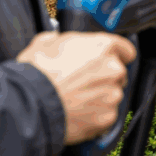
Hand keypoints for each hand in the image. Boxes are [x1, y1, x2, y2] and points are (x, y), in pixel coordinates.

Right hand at [17, 31, 136, 144]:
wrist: (30, 107)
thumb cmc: (37, 75)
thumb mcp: (43, 44)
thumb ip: (59, 39)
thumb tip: (56, 39)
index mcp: (102, 46)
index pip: (126, 49)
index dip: (116, 55)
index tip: (107, 61)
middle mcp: (113, 69)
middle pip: (119, 73)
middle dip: (104, 77)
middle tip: (82, 82)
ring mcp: (113, 94)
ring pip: (113, 94)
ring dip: (101, 96)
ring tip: (77, 99)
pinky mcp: (108, 117)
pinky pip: (107, 114)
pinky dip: (96, 115)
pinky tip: (79, 113)